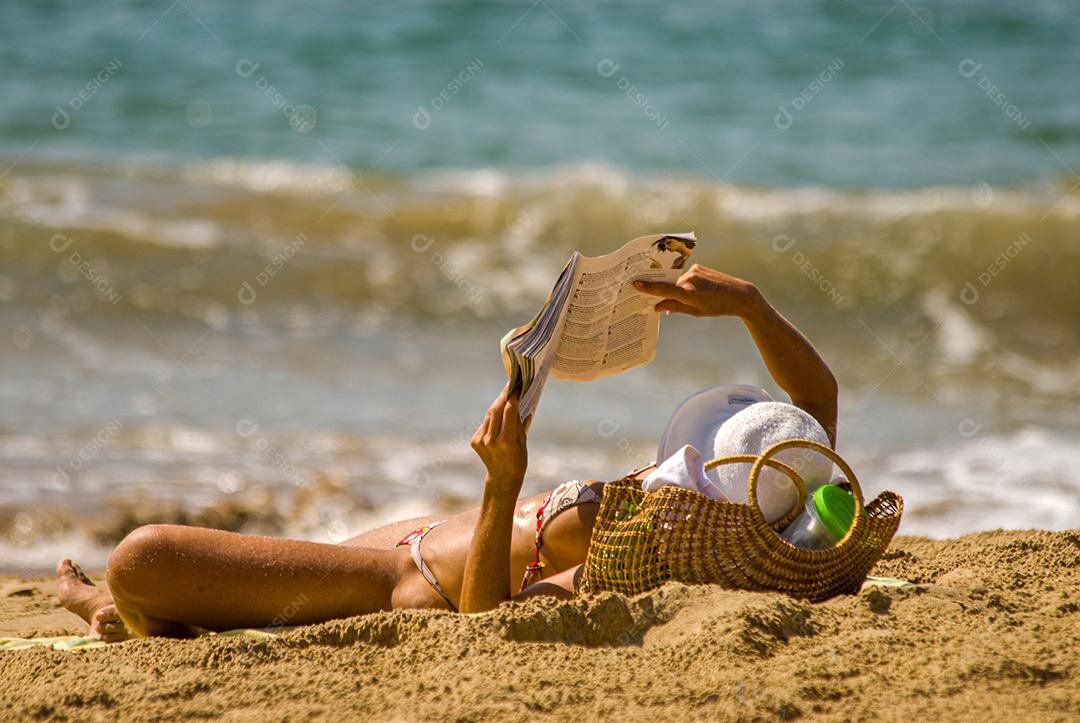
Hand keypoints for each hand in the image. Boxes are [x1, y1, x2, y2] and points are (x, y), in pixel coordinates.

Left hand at [470, 383, 527, 491]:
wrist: (502, 477)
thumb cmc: (518, 460)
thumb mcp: (523, 442)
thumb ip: (519, 424)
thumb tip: (519, 404)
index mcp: (507, 441)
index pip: (508, 412)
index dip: (512, 398)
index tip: (517, 387)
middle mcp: (491, 440)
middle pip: (496, 410)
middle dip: (503, 396)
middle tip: (509, 385)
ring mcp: (481, 441)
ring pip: (489, 415)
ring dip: (497, 404)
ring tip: (504, 395)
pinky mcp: (475, 441)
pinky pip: (484, 423)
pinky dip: (491, 417)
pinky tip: (497, 412)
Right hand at [634, 264, 761, 317]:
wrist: (740, 295)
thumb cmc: (717, 307)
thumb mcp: (695, 311)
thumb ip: (675, 307)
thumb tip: (656, 306)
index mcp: (689, 293)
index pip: (664, 289)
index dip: (648, 287)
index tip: (635, 283)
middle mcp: (690, 279)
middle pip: (669, 286)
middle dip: (665, 294)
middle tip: (658, 302)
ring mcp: (694, 271)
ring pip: (677, 282)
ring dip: (677, 290)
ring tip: (689, 300)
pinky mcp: (698, 267)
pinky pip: (684, 277)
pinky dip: (684, 285)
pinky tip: (696, 293)